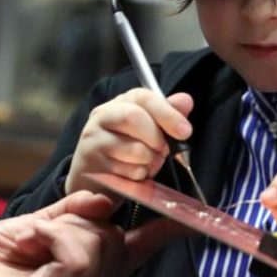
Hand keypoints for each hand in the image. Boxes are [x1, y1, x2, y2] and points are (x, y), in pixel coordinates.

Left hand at [0, 191, 185, 276]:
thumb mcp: (40, 224)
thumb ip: (75, 210)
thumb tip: (108, 201)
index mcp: (96, 261)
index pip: (141, 243)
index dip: (170, 229)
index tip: (195, 219)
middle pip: (114, 234)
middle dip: (78, 221)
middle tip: (42, 235)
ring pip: (99, 242)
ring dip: (60, 231)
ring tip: (30, 244)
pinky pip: (79, 254)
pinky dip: (51, 238)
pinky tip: (28, 246)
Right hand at [66, 88, 193, 196]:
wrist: (98, 179)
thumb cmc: (130, 148)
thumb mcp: (152, 129)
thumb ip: (168, 114)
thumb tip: (186, 100)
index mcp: (122, 101)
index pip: (144, 97)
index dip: (168, 113)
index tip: (185, 132)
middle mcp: (103, 115)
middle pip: (134, 117)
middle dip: (157, 138)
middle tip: (163, 151)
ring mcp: (93, 138)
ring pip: (134, 148)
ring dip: (150, 161)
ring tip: (148, 163)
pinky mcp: (91, 163)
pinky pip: (127, 171)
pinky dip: (140, 175)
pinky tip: (135, 173)